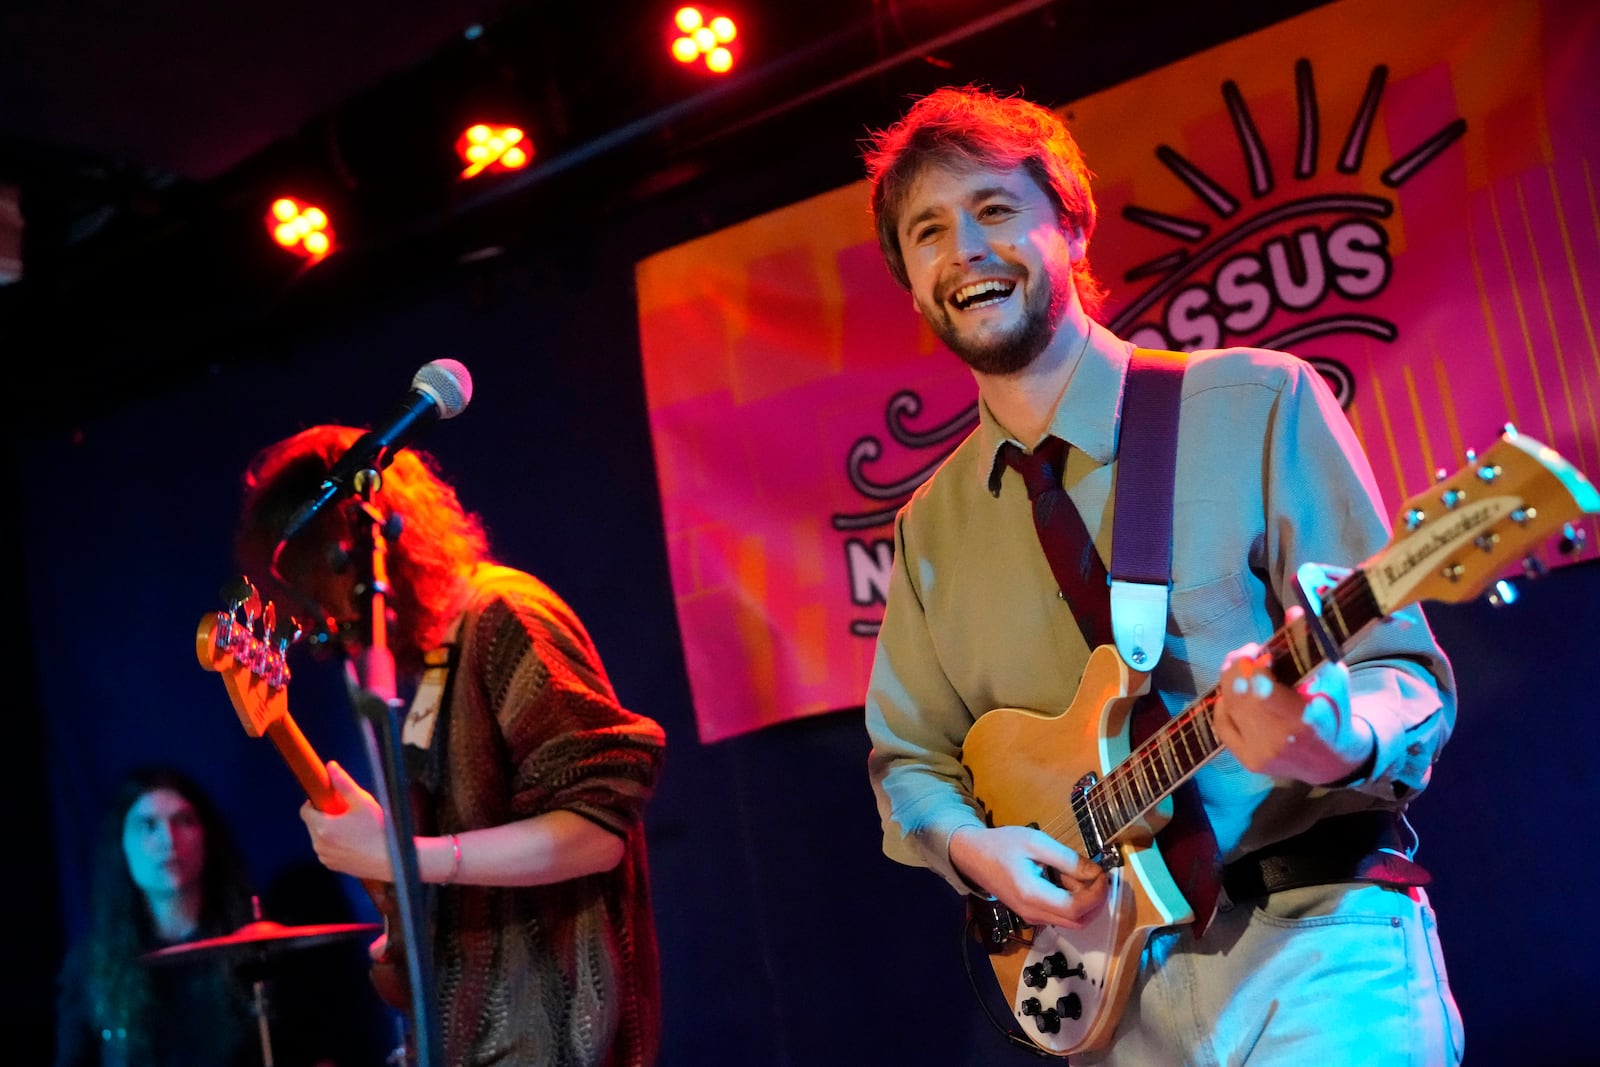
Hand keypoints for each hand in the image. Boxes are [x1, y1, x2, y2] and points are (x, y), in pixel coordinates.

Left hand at [300, 761, 391, 880]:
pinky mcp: (332, 865)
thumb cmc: (378, 831)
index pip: (304, 811)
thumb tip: (331, 767)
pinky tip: (353, 841)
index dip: (315, 802)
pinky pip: (327, 849)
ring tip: (352, 828)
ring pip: (319, 837)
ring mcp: (325, 857)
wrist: (390, 860)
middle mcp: (319, 844)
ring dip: (329, 830)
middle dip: (325, 816)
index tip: (331, 800)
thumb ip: (344, 783)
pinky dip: (335, 843)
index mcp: (323, 828)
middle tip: (346, 813)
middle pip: (312, 823)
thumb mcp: (363, 802)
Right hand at [949, 825, 1107, 927]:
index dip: (1097, 895)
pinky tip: (1067, 879)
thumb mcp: (1036, 843)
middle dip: (1096, 901)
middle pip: (1078, 921)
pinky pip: (1060, 916)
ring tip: (1080, 873)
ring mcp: (1032, 917)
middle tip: (1098, 875)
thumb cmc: (1002, 845)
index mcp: (1032, 895)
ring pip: (1071, 921)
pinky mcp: (1031, 914)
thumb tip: (1096, 872)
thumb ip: (1067, 859)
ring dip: (1085, 902)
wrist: (972, 856)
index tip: (1103, 874)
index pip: (1076, 909)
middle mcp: (1033, 913)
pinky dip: (1073, 902)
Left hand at [1212, 612, 1374, 784]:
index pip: (1261, 690)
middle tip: (1246, 653)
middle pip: (1239, 695)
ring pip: (1229, 706)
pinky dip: (1225, 703)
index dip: (1252, 666)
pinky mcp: (1248, 761)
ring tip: (1241, 667)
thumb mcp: (1331, 676)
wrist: (1333, 761)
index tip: (1259, 651)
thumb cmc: (1334, 710)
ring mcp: (1260, 753)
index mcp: (1304, 719)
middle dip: (1237, 667)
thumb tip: (1294, 610)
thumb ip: (1310, 644)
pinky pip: (1223, 724)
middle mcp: (1278, 740)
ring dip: (1230, 681)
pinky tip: (1235, 692)